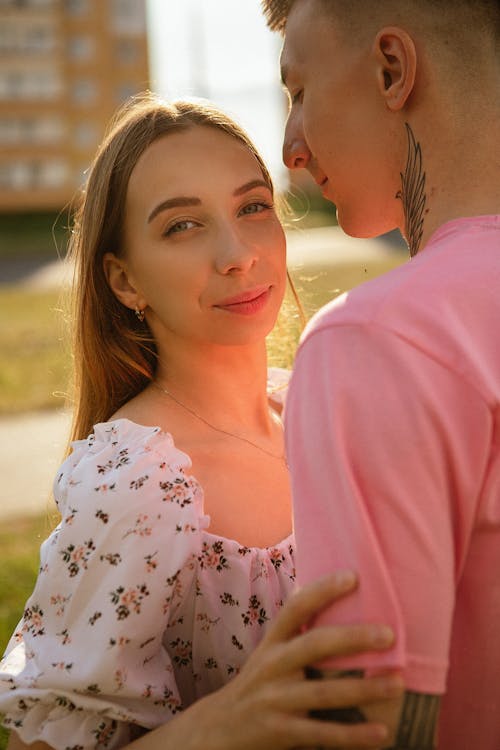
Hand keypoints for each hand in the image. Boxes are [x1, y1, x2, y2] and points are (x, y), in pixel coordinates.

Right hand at [161, 571, 402, 749]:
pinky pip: (322, 735)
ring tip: (397, 685)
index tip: (353, 577)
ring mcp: (275, 700)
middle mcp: (272, 666)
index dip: (323, 590)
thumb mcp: (269, 654)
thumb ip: (297, 634)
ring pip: (324, 693)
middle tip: (389, 634)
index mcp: (272, 642)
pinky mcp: (280, 733)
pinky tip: (381, 734)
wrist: (219, 731)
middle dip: (353, 638)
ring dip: (364, 690)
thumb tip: (337, 598)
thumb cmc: (258, 685)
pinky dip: (353, 736)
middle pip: (315, 645)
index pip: (296, 608)